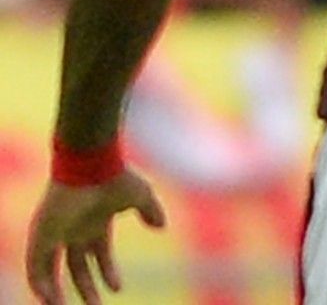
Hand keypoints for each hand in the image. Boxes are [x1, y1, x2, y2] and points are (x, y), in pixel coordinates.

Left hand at [25, 173, 165, 304]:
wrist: (92, 164)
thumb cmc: (115, 177)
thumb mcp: (141, 196)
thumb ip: (151, 211)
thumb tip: (161, 226)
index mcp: (95, 224)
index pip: (99, 255)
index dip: (107, 273)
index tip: (117, 289)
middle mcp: (74, 231)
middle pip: (76, 268)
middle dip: (85, 289)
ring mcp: (56, 233)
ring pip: (51, 270)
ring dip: (56, 292)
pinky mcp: (41, 234)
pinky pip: (35, 266)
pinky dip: (40, 283)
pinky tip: (50, 298)